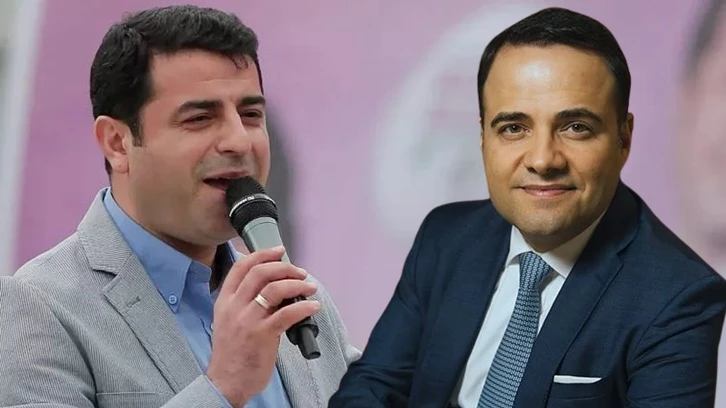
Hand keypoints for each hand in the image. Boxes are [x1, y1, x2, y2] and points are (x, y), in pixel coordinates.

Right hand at [207, 246, 319, 406]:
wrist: (226, 382)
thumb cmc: (231, 353)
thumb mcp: (228, 321)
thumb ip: (244, 302)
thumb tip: (273, 287)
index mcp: (224, 301)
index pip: (241, 267)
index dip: (262, 254)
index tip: (279, 251)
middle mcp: (234, 307)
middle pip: (260, 272)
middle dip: (285, 267)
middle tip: (300, 272)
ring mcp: (248, 320)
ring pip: (275, 289)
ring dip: (297, 284)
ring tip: (310, 287)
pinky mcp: (263, 335)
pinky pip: (288, 313)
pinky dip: (304, 307)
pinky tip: (313, 307)